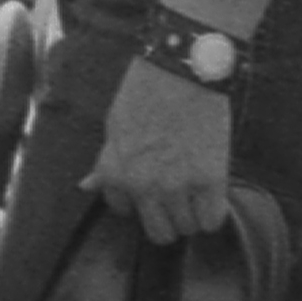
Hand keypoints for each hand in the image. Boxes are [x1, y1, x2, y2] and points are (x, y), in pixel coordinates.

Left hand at [88, 62, 238, 240]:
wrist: (183, 68)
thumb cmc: (146, 91)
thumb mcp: (115, 126)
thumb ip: (106, 163)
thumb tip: (86, 186)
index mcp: (115, 172)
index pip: (123, 211)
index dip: (139, 200)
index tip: (151, 188)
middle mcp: (143, 185)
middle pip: (159, 232)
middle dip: (168, 217)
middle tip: (178, 196)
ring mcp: (177, 186)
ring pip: (186, 228)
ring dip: (193, 212)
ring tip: (197, 187)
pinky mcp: (209, 180)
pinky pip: (212, 220)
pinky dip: (214, 211)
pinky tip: (213, 192)